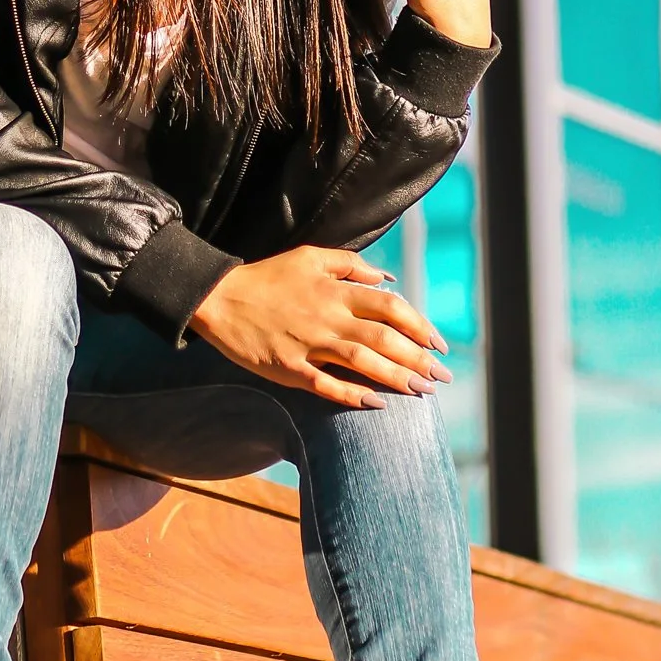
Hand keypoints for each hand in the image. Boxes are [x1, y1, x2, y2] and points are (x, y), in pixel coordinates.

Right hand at [189, 246, 451, 409]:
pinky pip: (325, 385)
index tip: (438, 343)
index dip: (419, 326)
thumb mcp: (310, 256)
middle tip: (441, 377)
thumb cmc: (267, 276)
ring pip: (362, 362)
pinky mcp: (288, 367)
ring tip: (421, 391)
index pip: (390, 308)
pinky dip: (352, 395)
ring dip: (396, 377)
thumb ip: (351, 265)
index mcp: (335, 290)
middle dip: (418, 359)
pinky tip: (375, 403)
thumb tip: (388, 279)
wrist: (219, 298)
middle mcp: (327, 317)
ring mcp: (308, 344)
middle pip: (383, 339)